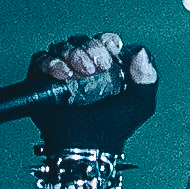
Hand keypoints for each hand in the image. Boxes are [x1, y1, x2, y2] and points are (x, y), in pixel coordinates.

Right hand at [27, 32, 156, 157]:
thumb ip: (148, 77)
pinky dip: (51, 62)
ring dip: (71, 54)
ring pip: (63, 46)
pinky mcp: (41, 80)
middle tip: (94, 68)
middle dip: (90, 49)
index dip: (107, 43)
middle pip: (84, 41)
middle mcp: (84, 68)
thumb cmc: (111, 130)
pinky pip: (40, 59)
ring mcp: (62, 72)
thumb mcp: (140, 104)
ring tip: (77, 74)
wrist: (84, 148)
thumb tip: (139, 51)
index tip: (110, 56)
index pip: (105, 41)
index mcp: (108, 68)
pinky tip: (62, 75)